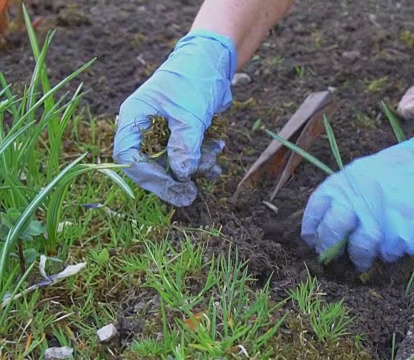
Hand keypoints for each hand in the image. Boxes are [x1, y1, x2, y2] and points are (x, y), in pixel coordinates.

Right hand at [113, 30, 236, 206]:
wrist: (213, 61)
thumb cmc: (194, 80)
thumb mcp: (189, 114)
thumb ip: (184, 146)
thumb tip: (181, 174)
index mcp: (134, 117)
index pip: (128, 157)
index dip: (148, 175)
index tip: (172, 186)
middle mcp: (143, 126)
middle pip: (149, 165)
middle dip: (173, 179)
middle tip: (191, 195)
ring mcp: (162, 131)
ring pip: (172, 163)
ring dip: (194, 166)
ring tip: (214, 160)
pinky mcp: (180, 133)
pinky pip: (187, 154)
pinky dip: (202, 158)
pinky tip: (217, 150)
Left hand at [300, 123, 413, 271]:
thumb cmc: (401, 169)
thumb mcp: (365, 171)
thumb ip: (345, 194)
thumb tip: (325, 225)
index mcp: (346, 183)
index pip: (317, 209)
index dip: (312, 228)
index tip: (312, 239)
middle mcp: (360, 201)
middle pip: (333, 233)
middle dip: (330, 248)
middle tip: (333, 255)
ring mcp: (382, 220)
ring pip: (362, 249)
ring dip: (362, 256)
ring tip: (366, 257)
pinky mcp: (405, 235)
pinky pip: (392, 252)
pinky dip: (395, 249)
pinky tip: (401, 236)